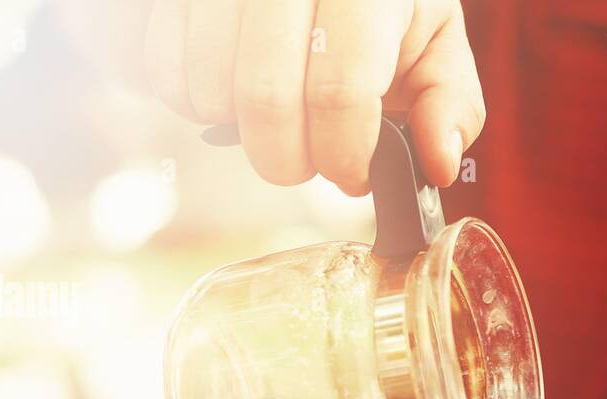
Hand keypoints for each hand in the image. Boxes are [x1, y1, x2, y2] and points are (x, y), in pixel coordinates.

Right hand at [145, 0, 484, 193]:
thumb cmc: (381, 2)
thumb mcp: (435, 39)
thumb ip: (447, 102)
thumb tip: (439, 165)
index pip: (339, 92)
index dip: (343, 156)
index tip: (352, 174)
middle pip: (265, 100)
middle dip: (287, 160)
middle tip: (306, 157)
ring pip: (206, 89)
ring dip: (238, 130)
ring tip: (271, 112)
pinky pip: (159, 70)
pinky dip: (190, 102)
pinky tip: (228, 87)